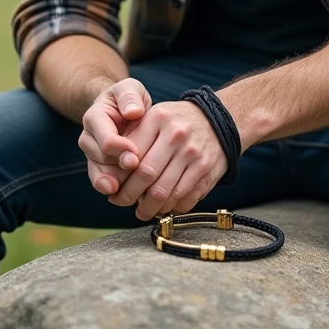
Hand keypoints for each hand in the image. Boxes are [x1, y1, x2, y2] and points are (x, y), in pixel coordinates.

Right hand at [79, 78, 150, 196]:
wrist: (122, 111)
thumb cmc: (128, 99)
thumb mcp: (130, 89)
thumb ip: (130, 96)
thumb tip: (133, 112)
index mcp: (94, 118)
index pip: (105, 138)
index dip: (120, 149)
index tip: (136, 156)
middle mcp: (89, 138)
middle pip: (101, 159)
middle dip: (119, 168)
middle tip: (136, 175)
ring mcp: (93, 155)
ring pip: (100, 174)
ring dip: (114, 184)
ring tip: (125, 195)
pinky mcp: (100, 167)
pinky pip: (103, 181)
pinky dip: (114, 191)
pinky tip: (125, 198)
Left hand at [108, 100, 228, 220]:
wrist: (216, 120)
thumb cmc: (175, 122)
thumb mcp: (152, 117)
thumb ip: (131, 139)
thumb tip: (112, 172)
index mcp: (158, 119)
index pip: (131, 155)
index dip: (118, 176)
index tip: (111, 187)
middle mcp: (176, 136)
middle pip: (146, 176)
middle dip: (129, 196)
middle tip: (121, 202)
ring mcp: (194, 154)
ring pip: (165, 193)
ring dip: (149, 208)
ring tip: (141, 211)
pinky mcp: (207, 170)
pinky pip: (184, 199)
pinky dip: (171, 208)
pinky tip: (163, 207)